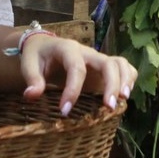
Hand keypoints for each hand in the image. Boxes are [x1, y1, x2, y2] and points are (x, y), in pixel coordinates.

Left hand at [19, 34, 135, 115]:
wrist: (45, 46)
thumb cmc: (38, 56)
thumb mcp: (29, 64)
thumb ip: (32, 79)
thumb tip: (31, 96)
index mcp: (68, 49)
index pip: (76, 68)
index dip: (73, 89)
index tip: (64, 111)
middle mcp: (87, 52)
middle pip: (107, 63)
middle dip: (111, 84)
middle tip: (108, 107)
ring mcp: (98, 60)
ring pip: (120, 63)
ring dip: (125, 81)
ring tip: (123, 101)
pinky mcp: (104, 68)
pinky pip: (124, 68)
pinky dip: (129, 79)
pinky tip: (124, 96)